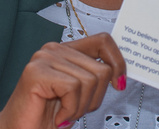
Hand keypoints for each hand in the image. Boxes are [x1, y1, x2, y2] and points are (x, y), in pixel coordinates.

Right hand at [0, 33, 126, 128]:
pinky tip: (57, 117)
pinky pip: (73, 88)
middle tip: (74, 110)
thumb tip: (121, 73)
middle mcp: (54, 49)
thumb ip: (95, 76)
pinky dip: (70, 110)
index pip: (103, 41)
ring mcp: (44, 58)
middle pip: (102, 69)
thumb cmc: (48, 116)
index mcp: (66, 50)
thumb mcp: (80, 93)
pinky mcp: (37, 72)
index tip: (119, 83)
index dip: (117, 62)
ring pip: (90, 81)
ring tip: (64, 113)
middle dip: (95, 99)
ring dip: (80, 107)